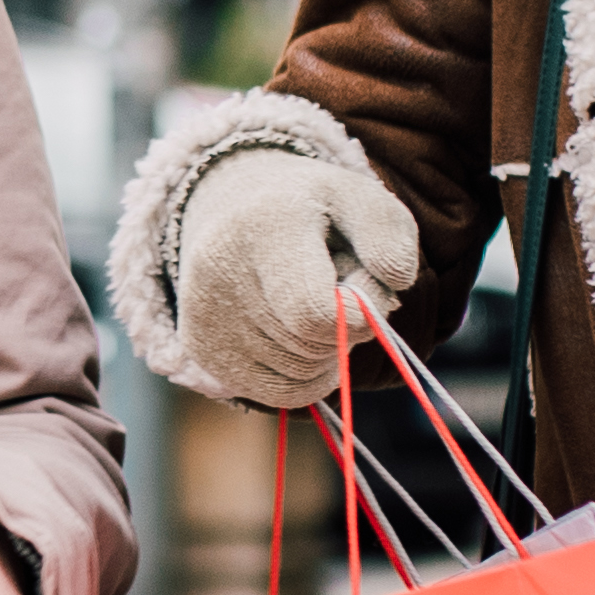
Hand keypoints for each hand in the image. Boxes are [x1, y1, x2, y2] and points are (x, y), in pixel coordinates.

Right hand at [169, 147, 416, 411]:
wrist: (235, 210)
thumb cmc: (312, 211)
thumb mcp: (360, 200)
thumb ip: (390, 235)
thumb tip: (394, 284)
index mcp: (264, 227)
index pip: (316, 315)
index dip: (358, 314)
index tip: (365, 282)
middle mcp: (219, 273)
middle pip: (311, 349)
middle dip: (344, 331)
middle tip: (337, 289)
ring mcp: (203, 317)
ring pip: (298, 378)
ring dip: (325, 353)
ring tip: (309, 304)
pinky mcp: (200, 350)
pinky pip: (276, 394)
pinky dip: (303, 375)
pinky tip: (296, 334)